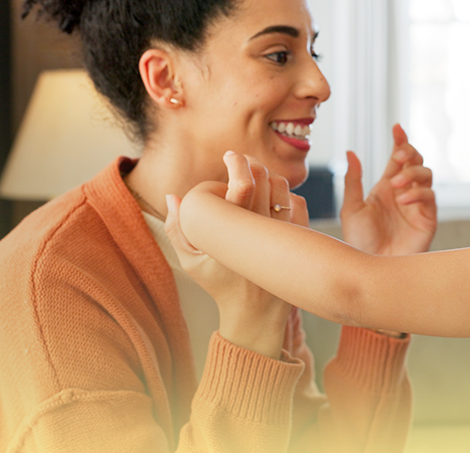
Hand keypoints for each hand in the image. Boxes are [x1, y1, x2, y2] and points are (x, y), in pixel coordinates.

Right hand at [165, 152, 299, 358]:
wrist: (255, 313)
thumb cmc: (219, 284)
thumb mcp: (191, 262)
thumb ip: (176, 228)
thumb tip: (172, 195)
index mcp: (232, 232)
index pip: (242, 184)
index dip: (237, 162)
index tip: (229, 157)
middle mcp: (260, 229)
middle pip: (263, 178)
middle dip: (251, 163)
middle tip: (240, 162)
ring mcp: (282, 234)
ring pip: (282, 187)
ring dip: (269, 177)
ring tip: (255, 179)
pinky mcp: (297, 239)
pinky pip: (297, 203)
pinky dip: (285, 195)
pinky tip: (272, 199)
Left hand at [340, 124, 436, 255]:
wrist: (371, 268)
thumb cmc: (359, 242)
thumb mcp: (351, 208)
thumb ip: (353, 180)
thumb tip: (350, 152)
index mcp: (386, 187)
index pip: (397, 158)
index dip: (400, 141)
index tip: (396, 127)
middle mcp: (404, 192)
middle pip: (415, 161)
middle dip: (409, 153)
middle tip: (397, 156)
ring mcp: (417, 204)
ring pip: (425, 175)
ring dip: (412, 173)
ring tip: (395, 184)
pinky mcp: (427, 218)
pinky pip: (429, 196)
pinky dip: (417, 193)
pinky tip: (403, 199)